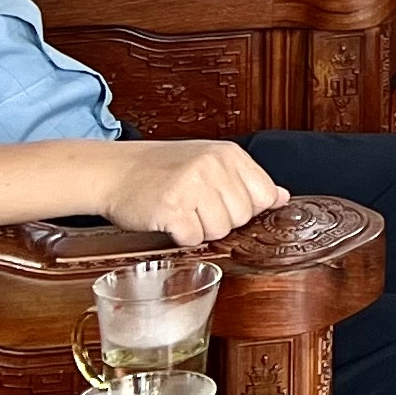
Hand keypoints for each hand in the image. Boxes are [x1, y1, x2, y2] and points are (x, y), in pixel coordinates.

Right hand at [98, 139, 290, 247]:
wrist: (113, 171)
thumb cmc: (160, 169)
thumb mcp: (209, 162)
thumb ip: (246, 180)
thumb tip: (282, 197)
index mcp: (229, 154)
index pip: (264, 195)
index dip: (244, 208)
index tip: (221, 203)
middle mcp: (214, 166)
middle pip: (242, 216)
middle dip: (221, 220)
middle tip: (194, 207)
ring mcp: (193, 186)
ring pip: (221, 231)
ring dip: (201, 230)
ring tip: (182, 212)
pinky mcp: (172, 208)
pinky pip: (194, 240)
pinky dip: (181, 237)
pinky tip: (169, 220)